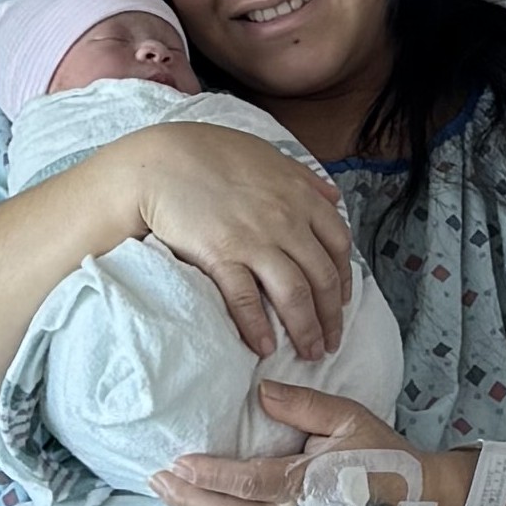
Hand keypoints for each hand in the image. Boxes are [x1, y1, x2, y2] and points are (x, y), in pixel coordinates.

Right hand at [126, 125, 355, 367]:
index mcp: (299, 197)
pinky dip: (258, 327)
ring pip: (294, 294)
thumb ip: (304, 178)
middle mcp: (285, 220)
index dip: (344, 279)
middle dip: (331, 317)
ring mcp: (254, 240)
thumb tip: (332, 196)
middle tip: (331, 342)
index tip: (342, 302)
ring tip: (309, 352)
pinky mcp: (221, 255)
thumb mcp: (268, 156)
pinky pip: (246, 299)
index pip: (338, 245)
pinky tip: (265, 347)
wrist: (160, 161)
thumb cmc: (210, 153)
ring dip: (306, 329)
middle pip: (322, 277)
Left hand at [153, 390, 442, 505]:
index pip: (243, 483)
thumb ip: (304, 404)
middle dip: (186, 501)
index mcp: (307, 486)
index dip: (205, 475)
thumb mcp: (349, 418)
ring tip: (169, 496)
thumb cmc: (384, 457)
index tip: (176, 462)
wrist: (420, 505)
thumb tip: (262, 392)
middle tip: (157, 479)